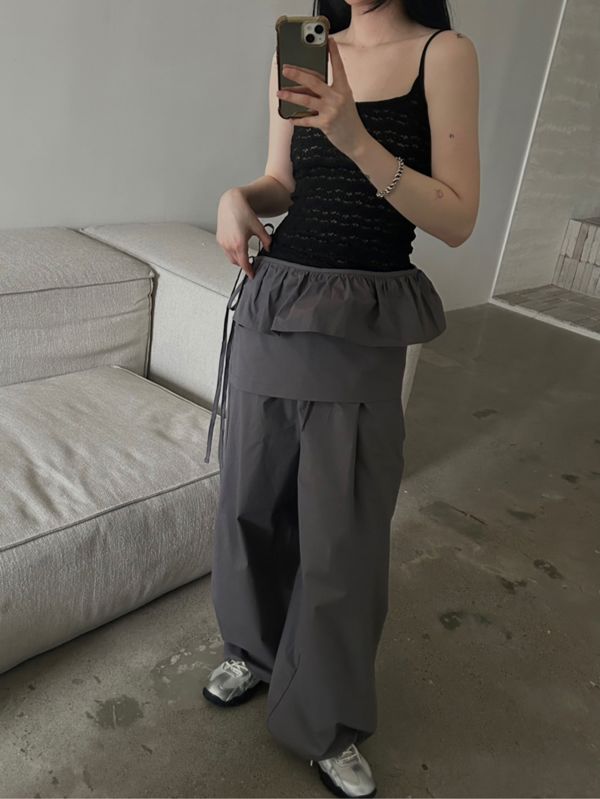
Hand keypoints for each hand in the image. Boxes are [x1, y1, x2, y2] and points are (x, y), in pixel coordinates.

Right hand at [216, 188, 272, 278]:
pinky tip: (237, 248)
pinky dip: (231, 253)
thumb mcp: (259, 228)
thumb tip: (268, 248)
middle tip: (250, 264)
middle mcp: (229, 244)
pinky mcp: (219, 239)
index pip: (244, 263)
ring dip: (237, 259)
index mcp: (239, 243)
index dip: (249, 271)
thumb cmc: (243, 212)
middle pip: (237, 262)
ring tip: (244, 256)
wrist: (231, 203)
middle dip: (244, 265)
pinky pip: (225, 251)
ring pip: (230, 258)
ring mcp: (223, 242)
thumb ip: (266, 240)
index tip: (252, 275)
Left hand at [276, 37, 368, 159]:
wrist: (356, 140)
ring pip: (307, 100)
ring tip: (280, 93)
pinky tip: (290, 118)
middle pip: (314, 82)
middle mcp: (337, 97)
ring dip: (291, 96)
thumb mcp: (343, 100)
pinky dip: (297, 119)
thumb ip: (329, 91)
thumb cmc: (348, 119)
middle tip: (285, 69)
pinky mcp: (326, 124)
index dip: (334, 54)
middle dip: (298, 74)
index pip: (338, 67)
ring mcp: (331, 110)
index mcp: (343, 88)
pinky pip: (307, 119)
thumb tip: (307, 86)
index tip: (329, 40)